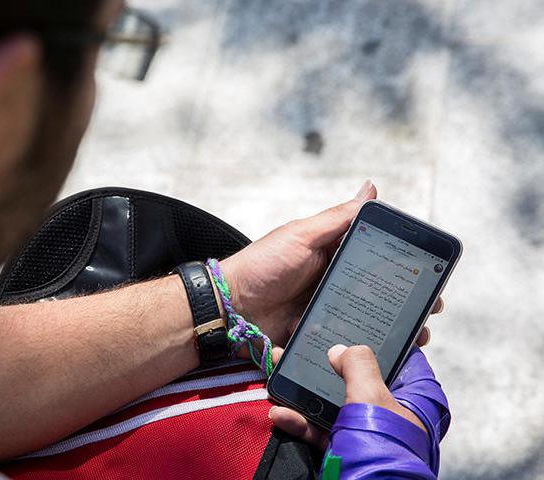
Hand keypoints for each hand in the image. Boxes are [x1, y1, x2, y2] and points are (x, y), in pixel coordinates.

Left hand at [220, 180, 442, 352]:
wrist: (230, 308)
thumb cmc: (264, 265)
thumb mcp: (302, 236)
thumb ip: (338, 218)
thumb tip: (372, 188)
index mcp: (334, 257)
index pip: (379, 261)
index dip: (406, 269)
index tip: (433, 276)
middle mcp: (335, 285)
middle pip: (380, 295)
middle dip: (408, 303)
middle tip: (430, 311)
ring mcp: (327, 313)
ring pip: (369, 322)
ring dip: (394, 329)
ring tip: (416, 337)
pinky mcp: (318, 338)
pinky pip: (347, 345)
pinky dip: (365, 350)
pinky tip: (387, 355)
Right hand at [269, 345, 428, 450]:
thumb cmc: (381, 452)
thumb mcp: (370, 399)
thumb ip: (358, 365)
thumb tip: (341, 348)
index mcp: (414, 397)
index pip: (397, 355)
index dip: (372, 336)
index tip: (345, 322)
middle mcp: (392, 412)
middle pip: (357, 377)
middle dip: (324, 363)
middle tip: (301, 345)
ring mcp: (366, 431)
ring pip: (333, 401)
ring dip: (303, 391)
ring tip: (278, 373)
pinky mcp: (345, 448)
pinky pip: (320, 428)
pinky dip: (299, 421)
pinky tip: (280, 413)